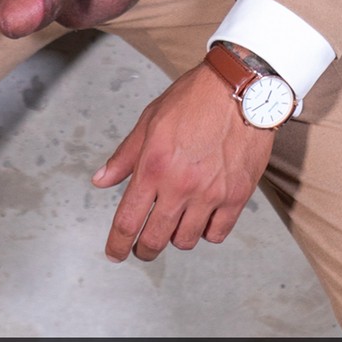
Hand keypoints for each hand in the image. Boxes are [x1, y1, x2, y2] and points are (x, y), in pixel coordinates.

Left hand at [92, 63, 274, 261]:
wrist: (239, 88)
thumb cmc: (194, 98)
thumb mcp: (150, 120)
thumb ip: (125, 156)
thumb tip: (101, 180)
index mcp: (153, 165)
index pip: (128, 221)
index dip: (117, 244)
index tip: (115, 252)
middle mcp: (180, 185)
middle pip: (155, 240)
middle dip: (144, 249)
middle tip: (142, 247)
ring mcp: (210, 193)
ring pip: (186, 241)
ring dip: (176, 237)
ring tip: (175, 222)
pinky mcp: (236, 196)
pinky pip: (217, 234)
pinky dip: (207, 231)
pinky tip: (203, 217)